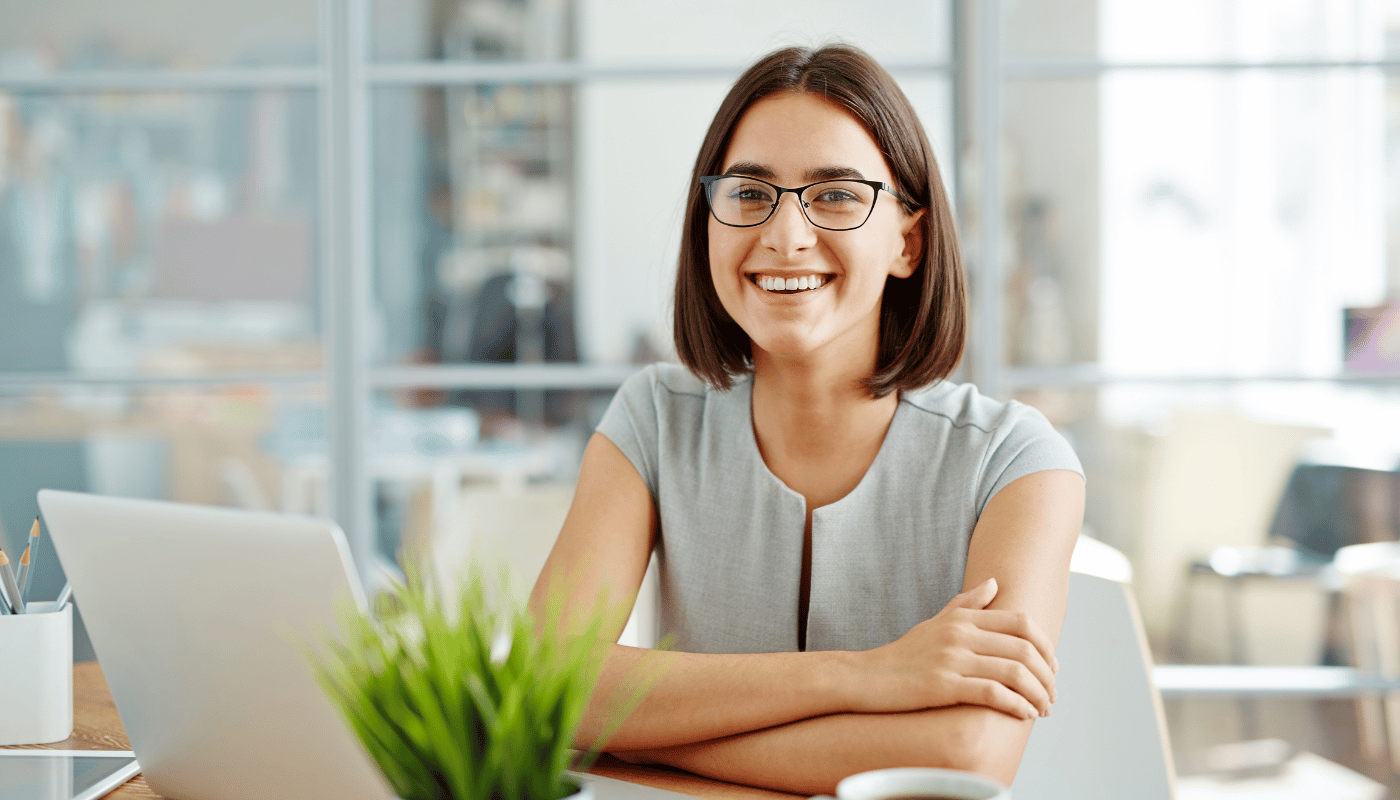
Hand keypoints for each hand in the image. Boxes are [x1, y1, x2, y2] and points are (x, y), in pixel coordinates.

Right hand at [849, 578, 1057, 719]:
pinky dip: (1016, 705)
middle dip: (1047, 677)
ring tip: (1043, 710)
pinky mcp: (942, 685)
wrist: (866, 677)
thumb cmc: (903, 654)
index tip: (1053, 668)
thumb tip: (995, 583)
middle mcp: (960, 634)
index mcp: (962, 618)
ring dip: (1037, 695)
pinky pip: (992, 694)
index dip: (1046, 646)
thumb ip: (967, 604)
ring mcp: (951, 659)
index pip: (1021, 624)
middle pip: (1024, 650)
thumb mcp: (935, 623)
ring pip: (1014, 673)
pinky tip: (1024, 715)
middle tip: (1052, 696)